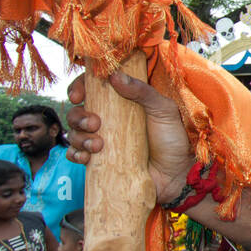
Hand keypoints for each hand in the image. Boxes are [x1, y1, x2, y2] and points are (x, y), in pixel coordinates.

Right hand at [66, 72, 193, 204]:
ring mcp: (102, 140)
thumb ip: (143, 92)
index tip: (78, 96)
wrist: (177, 175)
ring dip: (78, 137)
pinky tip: (86, 157)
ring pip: (74, 133)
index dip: (79, 87)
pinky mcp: (99, 160)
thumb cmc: (174, 139)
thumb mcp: (164, 110)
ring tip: (98, 145)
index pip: (92, 88)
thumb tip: (115, 76)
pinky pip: (75, 155)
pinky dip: (75, 154)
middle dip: (78, 117)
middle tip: (94, 124)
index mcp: (122, 101)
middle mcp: (108, 119)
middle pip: (77, 112)